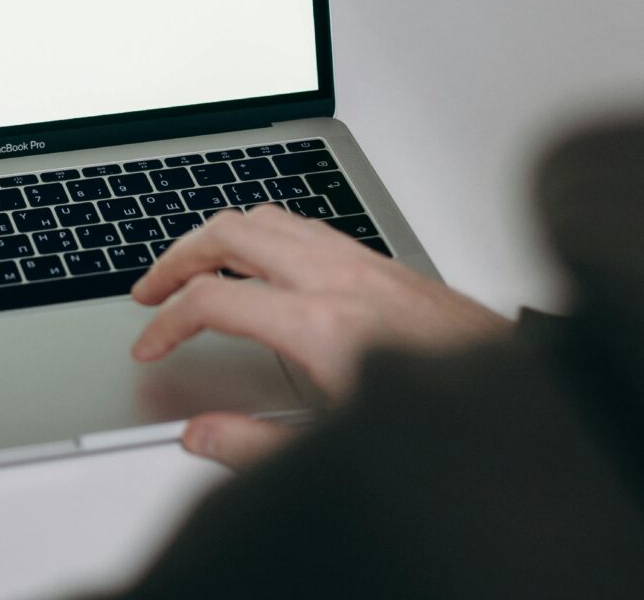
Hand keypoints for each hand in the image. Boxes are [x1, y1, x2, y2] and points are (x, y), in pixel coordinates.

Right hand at [131, 205, 508, 467]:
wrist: (515, 391)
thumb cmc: (439, 420)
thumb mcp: (337, 448)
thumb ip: (255, 445)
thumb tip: (200, 436)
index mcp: (319, 326)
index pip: (213, 302)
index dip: (166, 323)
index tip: (149, 345)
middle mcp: (334, 279)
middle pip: (229, 234)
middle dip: (175, 258)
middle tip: (149, 289)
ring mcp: (355, 261)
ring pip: (264, 216)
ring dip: (215, 236)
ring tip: (190, 265)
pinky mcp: (373, 259)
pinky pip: (299, 223)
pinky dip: (260, 232)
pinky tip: (257, 257)